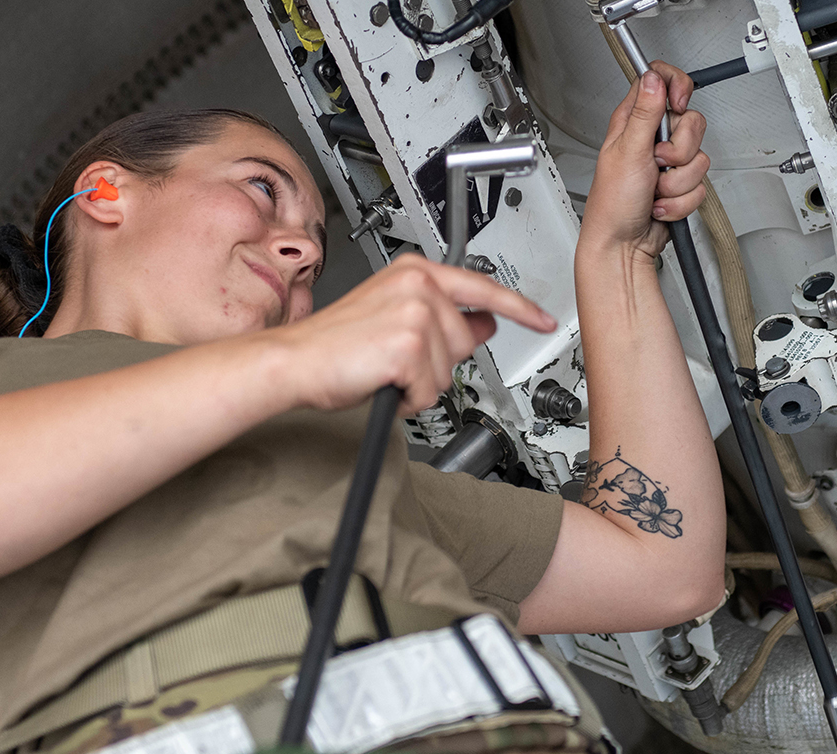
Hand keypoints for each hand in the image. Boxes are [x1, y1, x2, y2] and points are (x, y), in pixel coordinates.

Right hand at [276, 253, 556, 414]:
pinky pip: (430, 392)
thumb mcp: (394, 318)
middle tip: (395, 359)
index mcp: (414, 271)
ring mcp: (415, 313)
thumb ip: (441, 316)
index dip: (519, 308)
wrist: (293, 362)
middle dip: (438, 362)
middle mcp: (418, 285)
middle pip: (467, 340)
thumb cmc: (334, 346)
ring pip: (450, 370)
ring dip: (420, 383)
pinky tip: (381, 382)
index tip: (543, 319)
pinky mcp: (408, 345)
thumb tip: (483, 323)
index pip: (482, 288)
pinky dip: (407, 399)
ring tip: (383, 369)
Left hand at [577, 61, 708, 264]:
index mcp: (633, 121)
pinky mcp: (679, 185)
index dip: (676, 85)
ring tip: (654, 190)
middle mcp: (651, 138)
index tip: (678, 104)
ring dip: (677, 182)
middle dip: (679, 150)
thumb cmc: (612, 204)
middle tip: (656, 164)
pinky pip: (700, 185)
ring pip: (699, 157)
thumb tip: (653, 77)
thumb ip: (645, 113)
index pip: (661, 80)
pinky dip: (681, 201)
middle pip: (691, 122)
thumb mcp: (627, 152)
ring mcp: (667, 163)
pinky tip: (660, 204)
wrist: (622, 245)